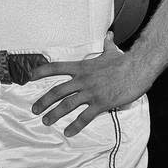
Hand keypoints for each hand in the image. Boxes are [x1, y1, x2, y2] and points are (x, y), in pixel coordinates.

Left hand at [29, 33, 150, 136]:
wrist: (138, 68)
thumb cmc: (125, 61)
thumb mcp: (111, 51)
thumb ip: (106, 44)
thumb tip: (108, 35)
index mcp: (81, 67)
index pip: (56, 67)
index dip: (41, 71)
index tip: (29, 77)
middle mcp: (82, 80)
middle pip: (57, 91)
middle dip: (43, 101)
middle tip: (34, 109)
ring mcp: (91, 92)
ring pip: (67, 104)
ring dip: (54, 114)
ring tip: (46, 121)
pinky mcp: (101, 103)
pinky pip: (85, 116)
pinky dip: (75, 125)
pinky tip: (68, 132)